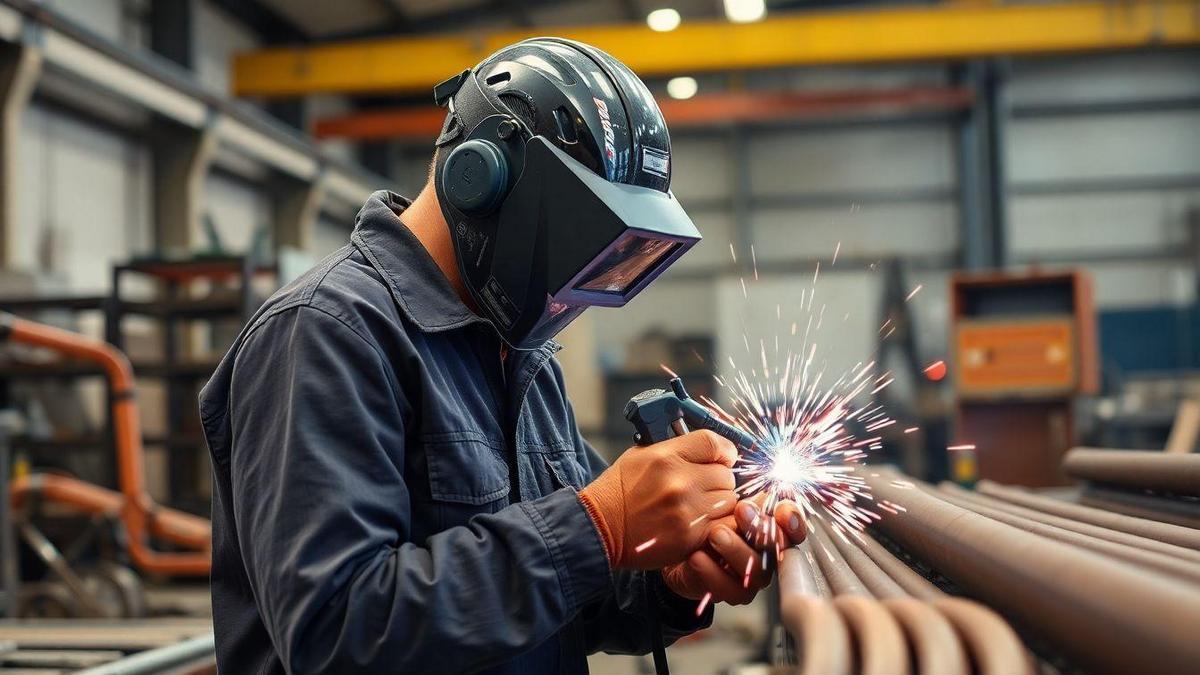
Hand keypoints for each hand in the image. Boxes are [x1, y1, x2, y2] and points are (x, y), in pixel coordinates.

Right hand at [579, 430, 736, 568]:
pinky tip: (703, 522)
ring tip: (699, 506)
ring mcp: (687, 512)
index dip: (724, 451)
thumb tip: (711, 450)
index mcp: (666, 457)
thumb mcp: (642, 454)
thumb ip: (678, 449)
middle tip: (702, 486)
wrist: (600, 527)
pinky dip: (718, 524)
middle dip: (718, 480)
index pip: (715, 443)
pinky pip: (724, 525)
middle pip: (726, 475)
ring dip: (719, 503)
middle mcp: (680, 482)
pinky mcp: (691, 537)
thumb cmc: (619, 491)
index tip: (723, 457)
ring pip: (729, 501)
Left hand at [662, 498, 805, 604]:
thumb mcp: (718, 498)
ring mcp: (751, 576)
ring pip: (757, 571)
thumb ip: (734, 484)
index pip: (794, 526)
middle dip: (761, 528)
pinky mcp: (730, 592)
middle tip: (741, 510)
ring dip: (736, 549)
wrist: (675, 548)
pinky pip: (731, 590)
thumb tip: (740, 461)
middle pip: (779, 547)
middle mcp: (766, 554)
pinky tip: (696, 556)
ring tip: (714, 533)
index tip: (782, 508)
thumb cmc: (705, 520)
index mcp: (770, 527)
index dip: (794, 519)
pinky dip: (713, 573)